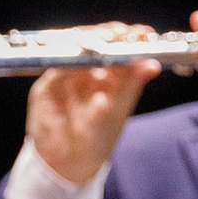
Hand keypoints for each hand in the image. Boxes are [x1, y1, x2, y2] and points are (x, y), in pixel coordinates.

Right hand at [24, 25, 158, 184]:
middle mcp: (84, 69)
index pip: (117, 45)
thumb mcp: (119, 111)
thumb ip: (132, 86)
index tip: (142, 33)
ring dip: (88, 44)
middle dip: (107, 34)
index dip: (129, 36)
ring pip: (72, 49)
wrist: (69, 165)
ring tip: (105, 46)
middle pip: (93, 40)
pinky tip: (84, 66)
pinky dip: (68, 65)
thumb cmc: (96, 138)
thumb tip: (152, 66)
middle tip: (120, 34)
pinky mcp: (45, 88)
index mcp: (106, 71)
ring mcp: (63, 76)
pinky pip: (55, 70)